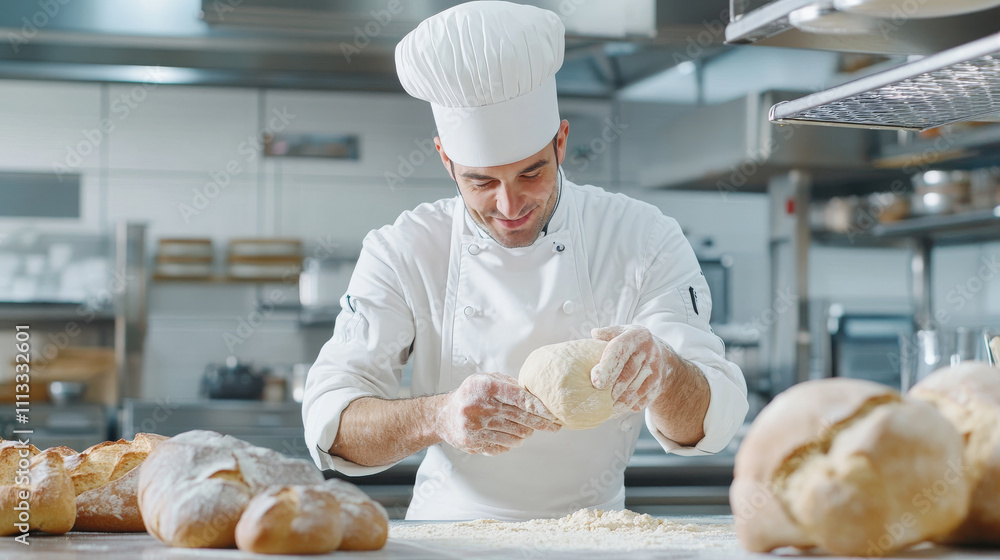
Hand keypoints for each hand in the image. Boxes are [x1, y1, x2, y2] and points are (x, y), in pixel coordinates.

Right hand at [434, 372, 560, 455]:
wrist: (444, 416)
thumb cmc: (472, 395)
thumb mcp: (488, 380)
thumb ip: (511, 385)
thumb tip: (538, 395)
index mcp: (485, 387)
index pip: (520, 399)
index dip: (540, 408)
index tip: (554, 414)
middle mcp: (480, 407)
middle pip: (521, 419)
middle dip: (541, 424)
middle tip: (553, 426)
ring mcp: (476, 427)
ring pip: (516, 436)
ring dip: (526, 434)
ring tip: (525, 429)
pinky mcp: (474, 443)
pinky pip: (504, 447)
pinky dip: (511, 442)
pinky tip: (508, 435)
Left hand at [591, 325, 673, 417]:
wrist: (660, 355)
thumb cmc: (631, 344)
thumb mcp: (622, 332)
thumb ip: (607, 333)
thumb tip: (594, 333)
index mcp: (637, 335)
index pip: (620, 350)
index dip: (607, 367)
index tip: (595, 382)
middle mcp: (649, 351)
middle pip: (627, 374)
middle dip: (611, 389)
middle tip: (595, 400)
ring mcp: (656, 368)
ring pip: (634, 390)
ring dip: (618, 402)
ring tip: (602, 410)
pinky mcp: (658, 384)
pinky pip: (642, 399)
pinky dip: (627, 407)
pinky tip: (614, 411)